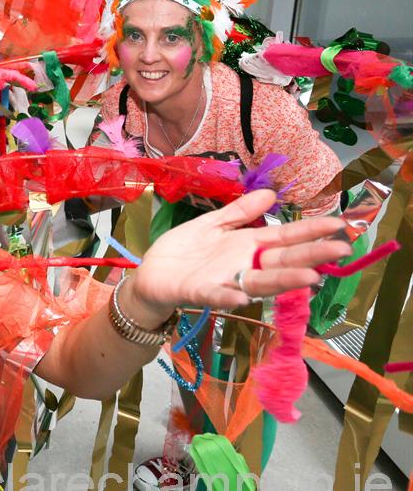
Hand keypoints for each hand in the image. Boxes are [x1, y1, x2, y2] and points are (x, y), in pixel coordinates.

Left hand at [125, 190, 349, 323]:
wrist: (150, 275)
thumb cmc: (184, 251)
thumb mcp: (213, 224)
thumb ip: (240, 212)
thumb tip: (271, 194)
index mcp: (247, 246)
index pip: (285, 238)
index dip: (311, 231)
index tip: (340, 225)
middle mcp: (243, 266)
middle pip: (282, 260)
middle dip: (311, 255)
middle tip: (341, 248)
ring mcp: (224, 281)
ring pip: (260, 282)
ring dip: (283, 280)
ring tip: (309, 277)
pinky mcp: (199, 293)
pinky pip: (217, 295)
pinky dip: (228, 296)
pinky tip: (241, 295)